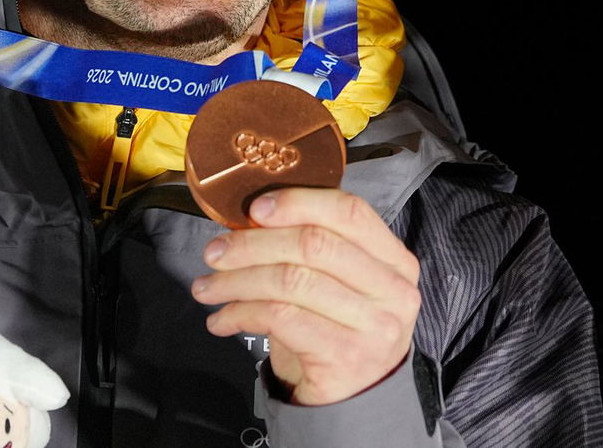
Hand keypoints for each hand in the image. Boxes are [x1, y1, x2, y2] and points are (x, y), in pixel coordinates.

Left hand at [191, 187, 421, 405]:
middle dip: (253, 244)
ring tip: (207, 288)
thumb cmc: (338, 328)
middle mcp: (393, 290)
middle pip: (314, 245)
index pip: (350, 212)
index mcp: (395, 260)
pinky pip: (280, 319)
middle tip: (215, 253)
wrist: (356, 400)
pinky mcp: (344, 356)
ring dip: (237, 282)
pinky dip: (241, 314)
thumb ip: (315, 247)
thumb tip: (251, 218)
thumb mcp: (341, 283)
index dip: (299, 202)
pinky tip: (221, 320)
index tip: (255, 208)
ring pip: (290, 281)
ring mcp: (374, 326)